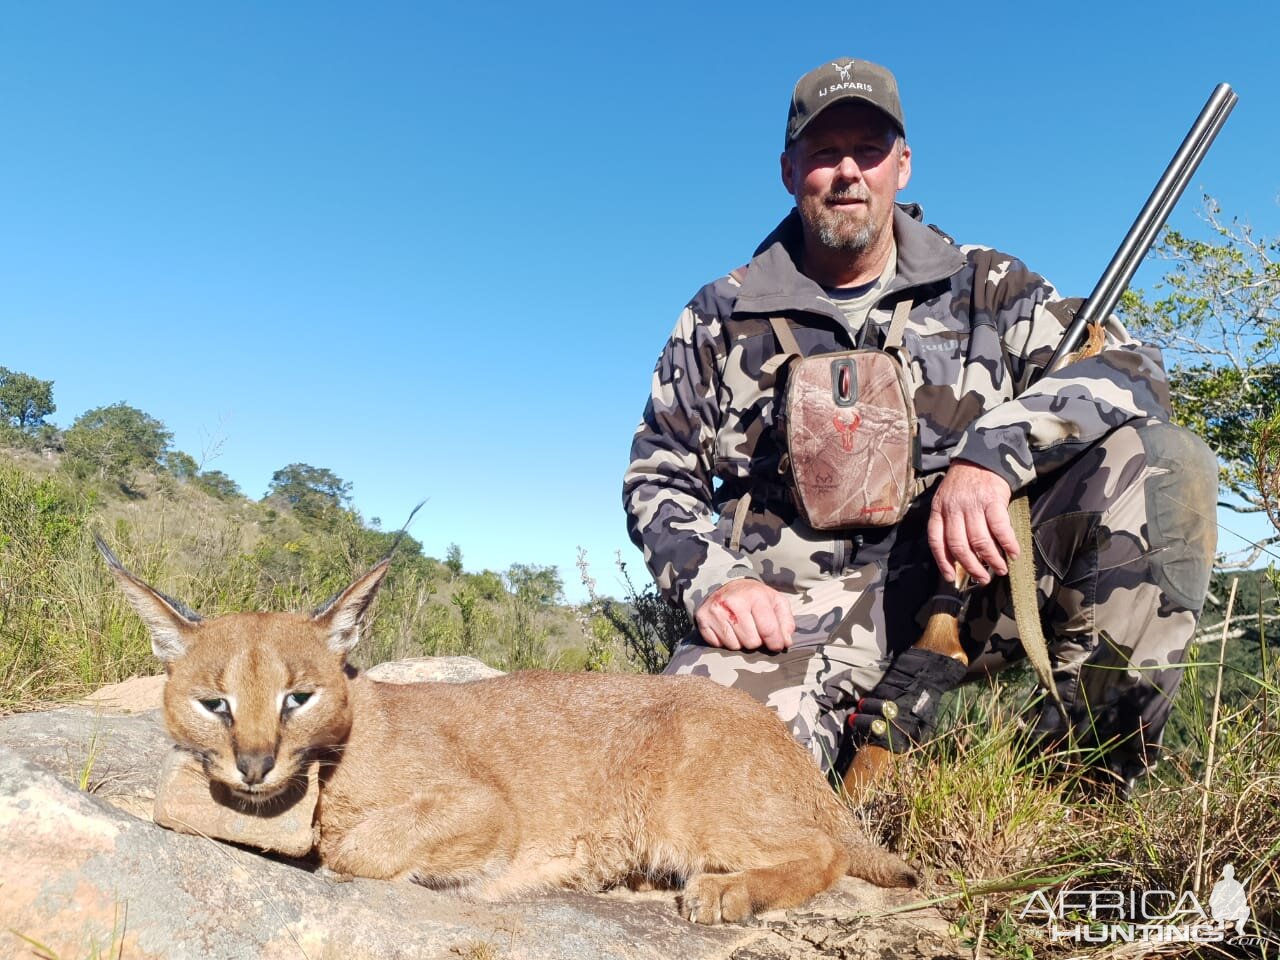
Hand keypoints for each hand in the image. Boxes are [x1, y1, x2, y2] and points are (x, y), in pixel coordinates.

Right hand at [694, 579, 795, 652]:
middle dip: (756, 640)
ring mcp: (716, 611)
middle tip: (754, 629)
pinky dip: (725, 641)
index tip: (776, 645)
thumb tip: (786, 642)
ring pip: (735, 646)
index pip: (769, 631)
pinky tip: (727, 628)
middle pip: (752, 642)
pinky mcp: (703, 620)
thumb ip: (786, 622)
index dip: (776, 643)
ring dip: (740, 641)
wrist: (726, 585)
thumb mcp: (776, 602)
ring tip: (740, 628)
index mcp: (755, 596)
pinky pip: (718, 645)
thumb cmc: (754, 597)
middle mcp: (733, 602)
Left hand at [927, 461, 1018, 584]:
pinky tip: (1013, 553)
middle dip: (971, 567)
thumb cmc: (964, 483)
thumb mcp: (947, 500)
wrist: (981, 457)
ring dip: (991, 560)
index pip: (936, 541)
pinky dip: (1008, 544)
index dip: (943, 562)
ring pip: (980, 541)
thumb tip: (961, 555)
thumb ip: (949, 523)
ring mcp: (973, 505)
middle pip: (959, 546)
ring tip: (1000, 569)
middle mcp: (953, 509)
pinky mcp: (993, 500)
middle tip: (982, 579)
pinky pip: (1000, 528)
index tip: (951, 578)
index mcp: (939, 510)